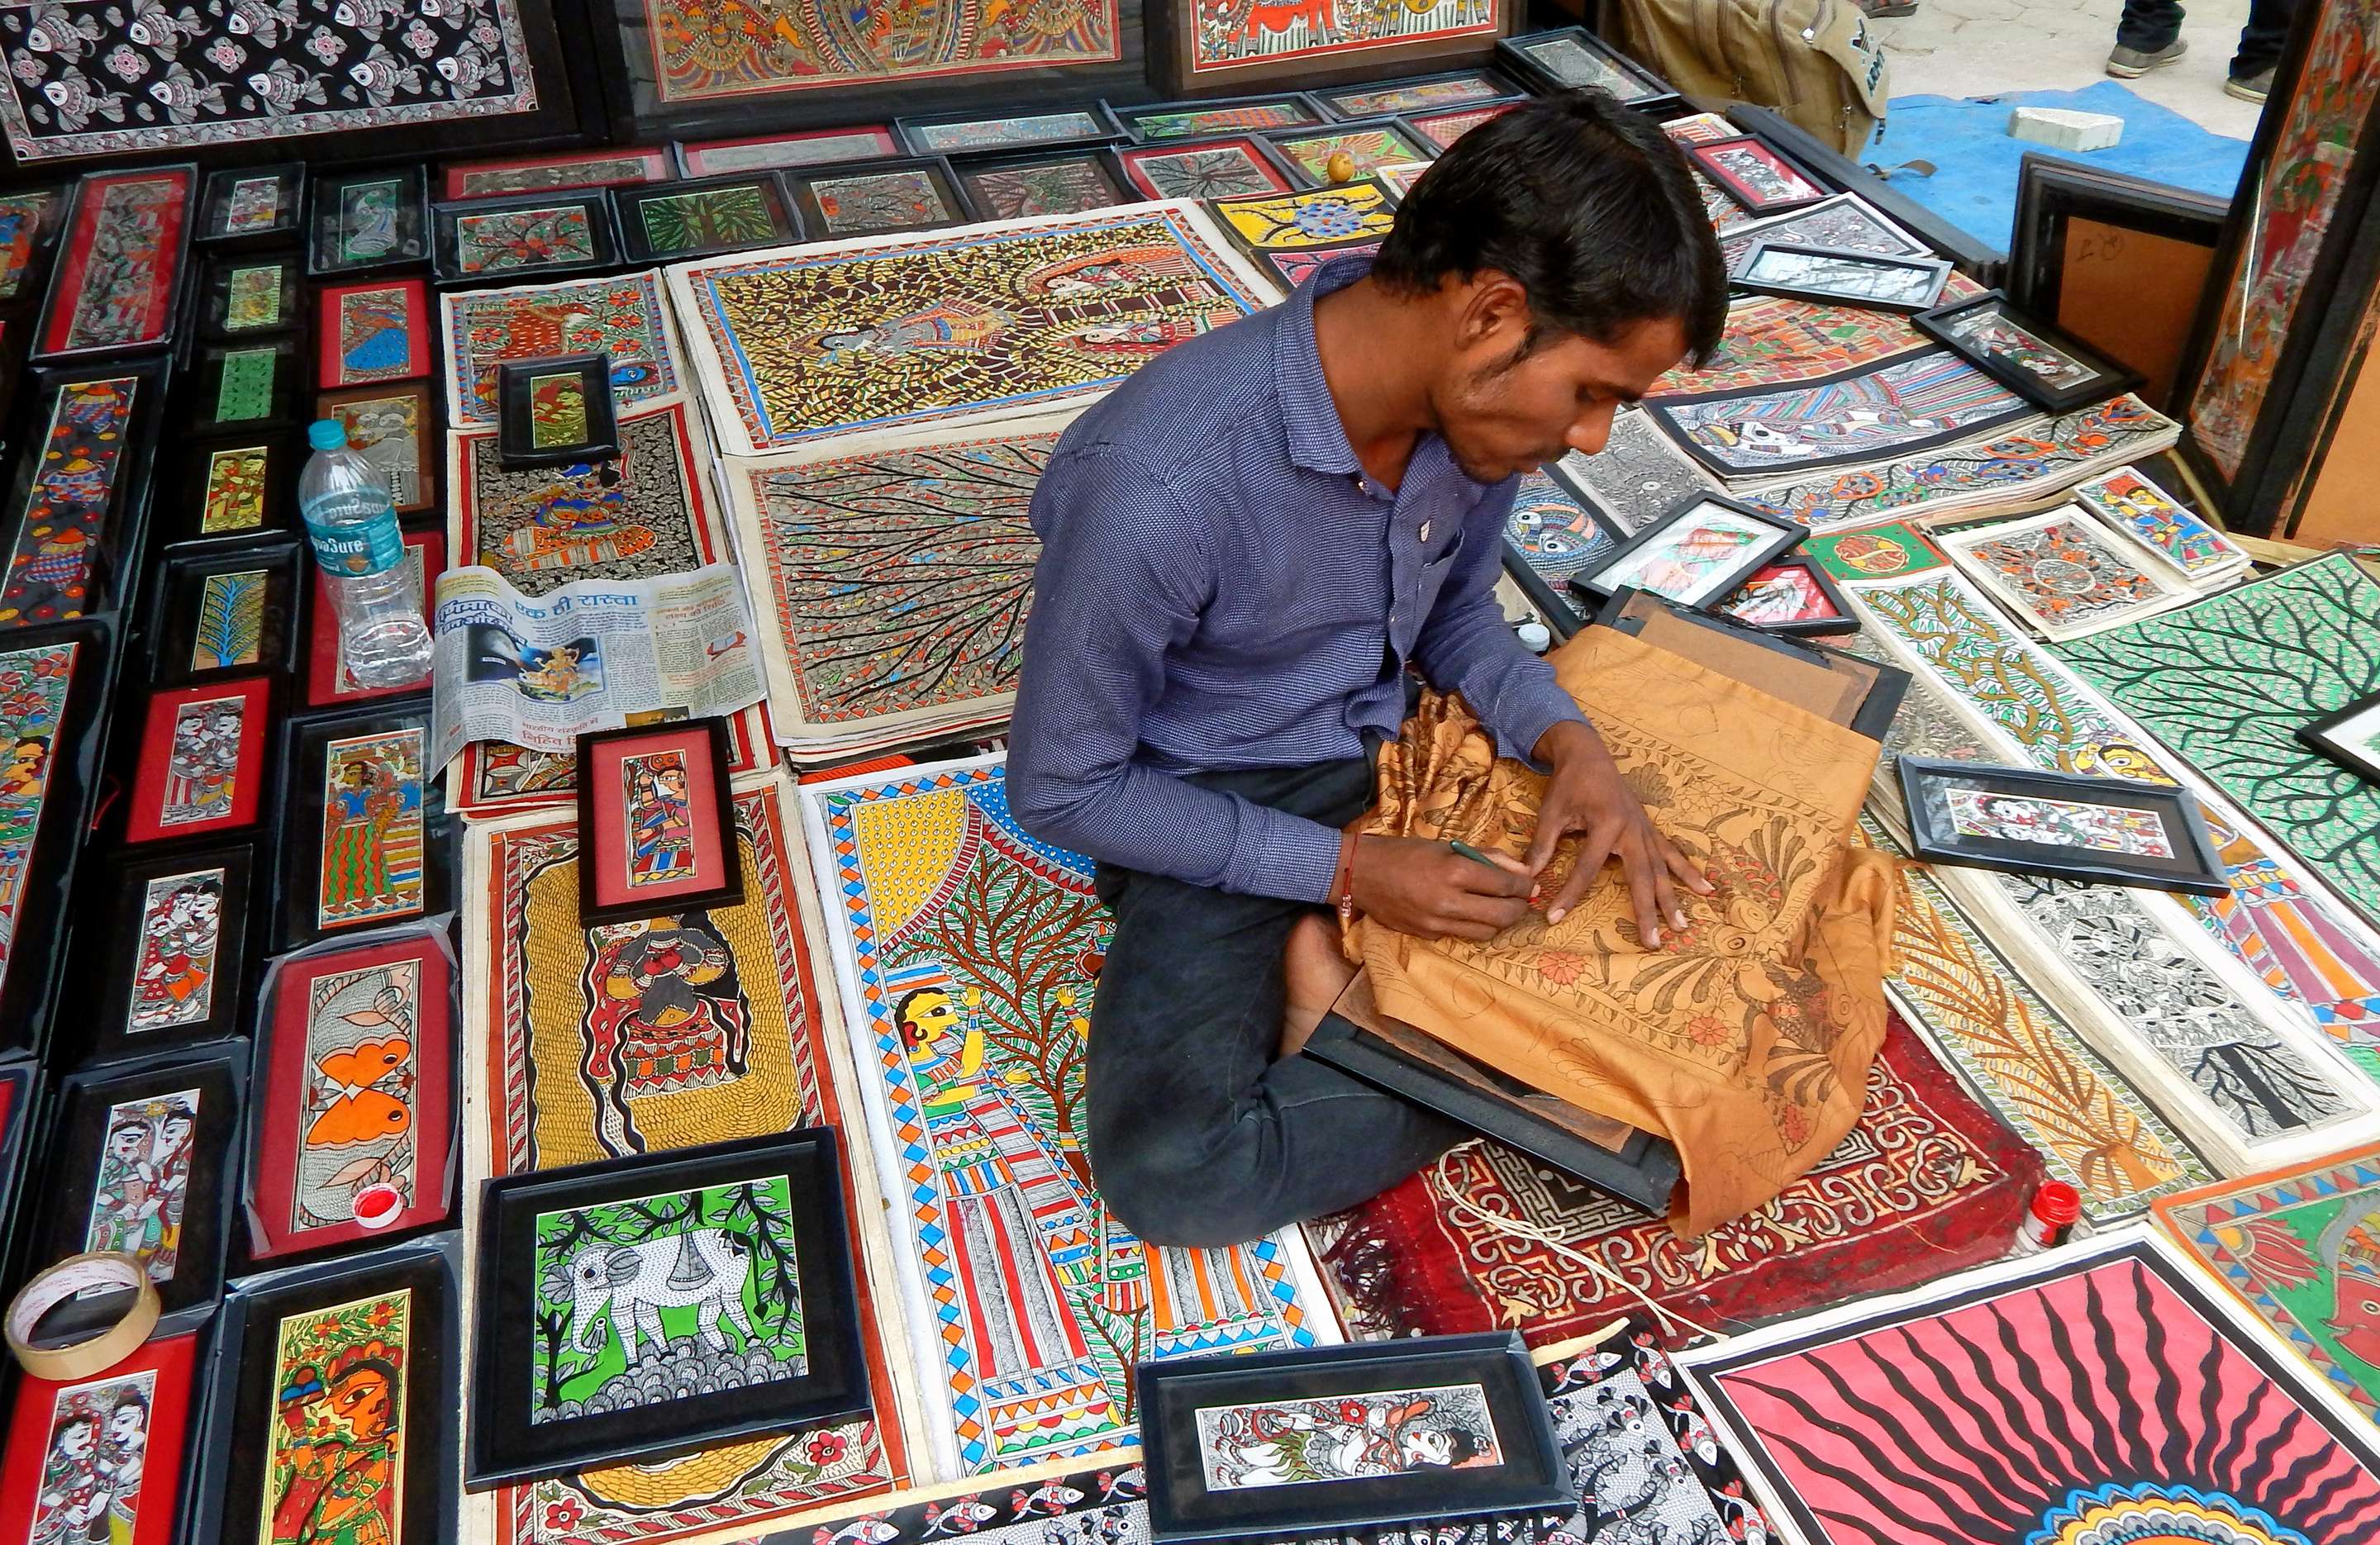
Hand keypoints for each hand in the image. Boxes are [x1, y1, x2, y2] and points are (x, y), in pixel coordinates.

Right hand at [1349, 834, 1535, 941]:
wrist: (1361, 874)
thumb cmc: (1405, 852)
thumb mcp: (1447, 846)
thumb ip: (1487, 858)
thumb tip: (1522, 871)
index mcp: (1454, 871)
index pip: (1504, 886)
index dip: (1524, 887)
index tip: (1530, 885)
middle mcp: (1448, 901)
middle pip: (1502, 915)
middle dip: (1519, 908)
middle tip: (1522, 900)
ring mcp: (1437, 923)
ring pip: (1486, 931)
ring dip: (1500, 921)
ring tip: (1500, 907)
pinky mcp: (1427, 935)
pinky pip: (1462, 934)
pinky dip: (1473, 925)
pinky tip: (1470, 912)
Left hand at [1528, 719, 1712, 946]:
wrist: (1589, 754)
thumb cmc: (1568, 783)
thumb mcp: (1551, 812)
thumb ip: (1542, 845)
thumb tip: (1526, 877)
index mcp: (1606, 824)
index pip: (1587, 869)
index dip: (1570, 895)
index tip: (1554, 918)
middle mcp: (1632, 830)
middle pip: (1641, 878)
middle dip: (1646, 912)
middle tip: (1652, 943)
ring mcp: (1645, 830)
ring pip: (1662, 870)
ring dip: (1673, 899)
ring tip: (1682, 927)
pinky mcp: (1650, 829)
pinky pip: (1672, 854)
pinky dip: (1689, 872)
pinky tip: (1705, 890)